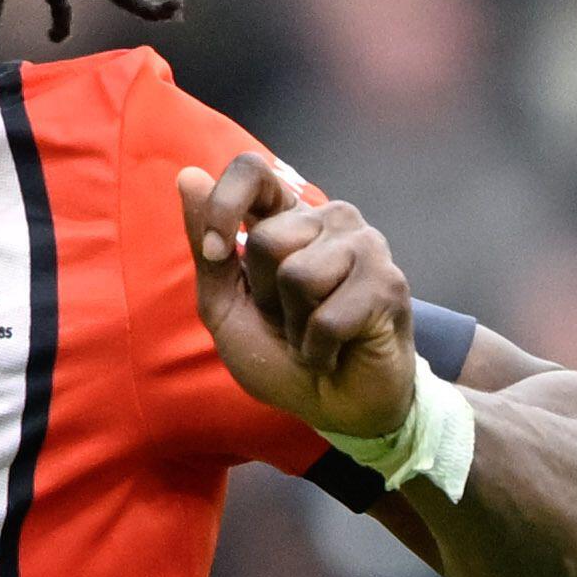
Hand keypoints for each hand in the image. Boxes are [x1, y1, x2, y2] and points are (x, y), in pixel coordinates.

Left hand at [175, 154, 422, 449]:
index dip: (225, 205)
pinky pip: (327, 317)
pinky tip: (335, 349)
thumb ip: (207, 247)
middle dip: (265, 296)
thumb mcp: (225, 307)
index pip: (252, 170)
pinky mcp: (388, 282)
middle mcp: (329, 220)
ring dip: (295, 324)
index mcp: (287, 218)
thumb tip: (188, 176)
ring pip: (298, 275)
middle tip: (290, 318)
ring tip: (314, 332)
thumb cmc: (281, 355)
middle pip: (267, 240)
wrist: (333, 406)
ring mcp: (364, 245)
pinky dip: (318, 348)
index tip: (215, 252)